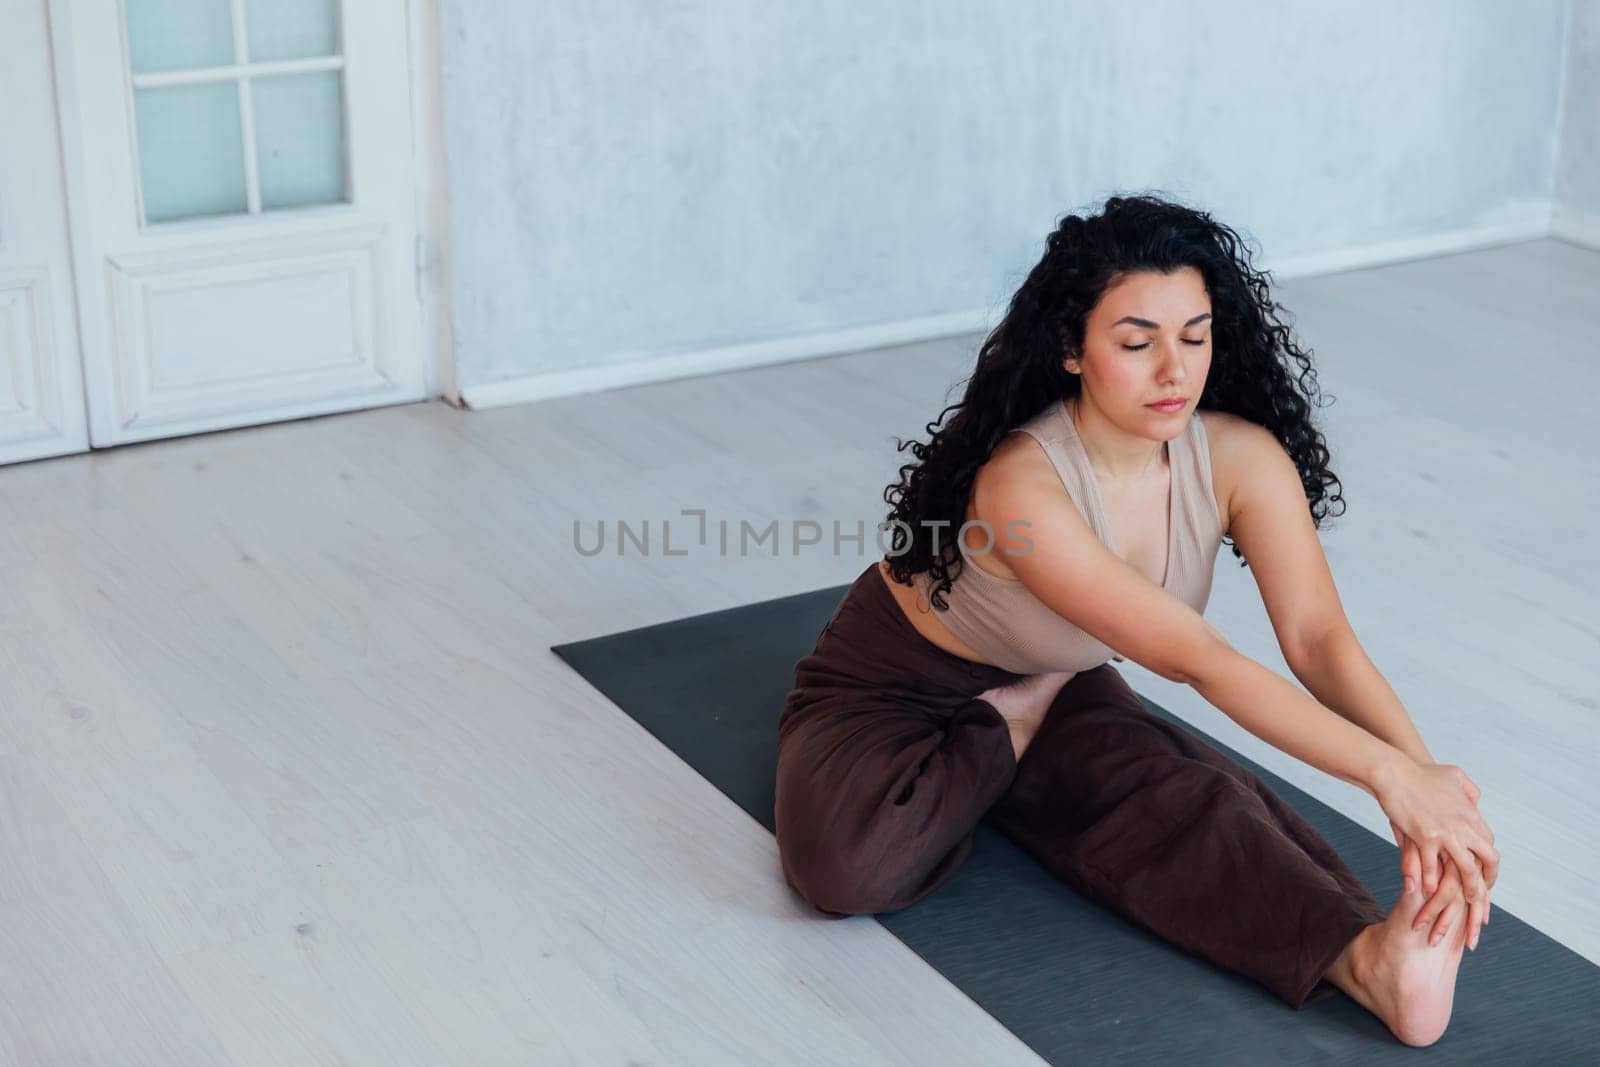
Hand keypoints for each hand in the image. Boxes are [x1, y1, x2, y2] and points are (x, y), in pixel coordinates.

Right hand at [1376, 761, 1497, 938]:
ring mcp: (1446, 833)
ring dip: (1466, 891)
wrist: (1394, 771)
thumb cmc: (1420, 772)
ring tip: (1463, 906)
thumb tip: (1476, 799)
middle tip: (1482, 900)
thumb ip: (1468, 789)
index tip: (1484, 878)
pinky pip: (1433, 867)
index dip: (1489, 866)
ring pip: (1465, 869)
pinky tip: (1429, 895)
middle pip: (1487, 861)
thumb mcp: (1453, 774)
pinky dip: (1433, 883)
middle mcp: (1464, 826)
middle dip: (1486, 883)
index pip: (1489, 846)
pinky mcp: (1424, 837)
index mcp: (1471, 814)